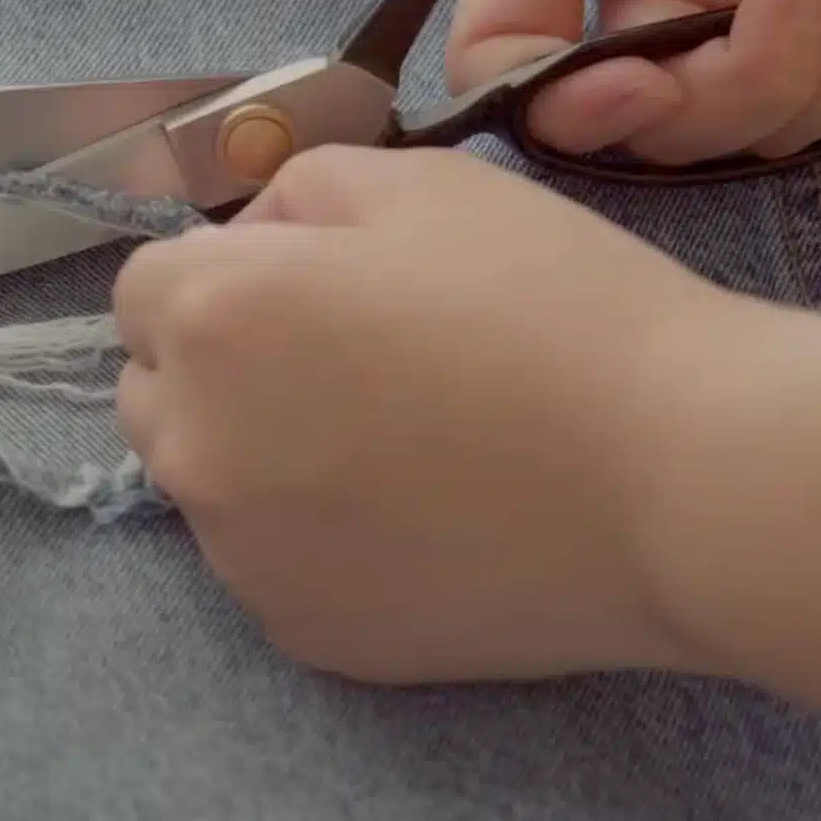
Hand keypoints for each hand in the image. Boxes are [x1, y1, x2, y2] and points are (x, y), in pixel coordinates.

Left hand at [113, 146, 746, 682]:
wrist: (678, 481)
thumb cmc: (557, 308)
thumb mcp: (424, 185)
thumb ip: (298, 193)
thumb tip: (253, 236)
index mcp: (209, 318)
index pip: (142, 289)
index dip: (222, 274)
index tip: (308, 288)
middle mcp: (193, 446)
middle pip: (156, 395)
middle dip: (219, 370)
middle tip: (349, 367)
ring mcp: (242, 558)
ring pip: (213, 490)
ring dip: (264, 461)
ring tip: (401, 451)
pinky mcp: (304, 635)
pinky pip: (274, 570)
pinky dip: (318, 546)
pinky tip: (421, 524)